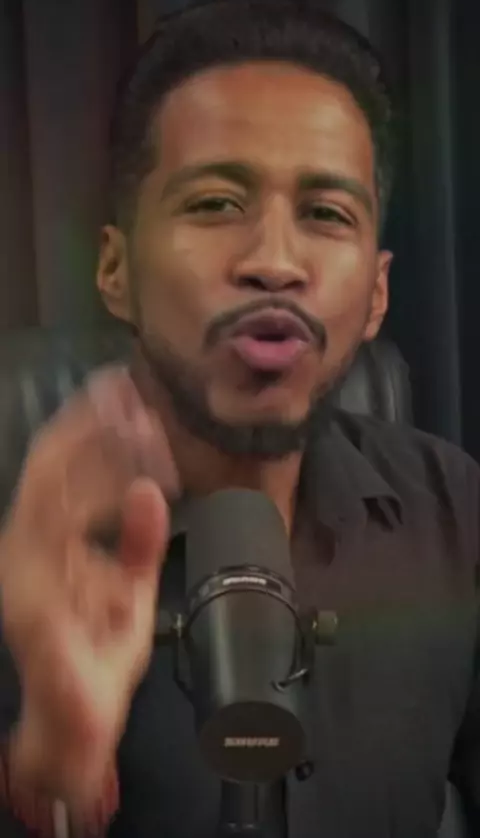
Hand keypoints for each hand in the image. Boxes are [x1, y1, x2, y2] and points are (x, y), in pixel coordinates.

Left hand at [0, 366, 178, 818]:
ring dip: (95, 432)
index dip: (89, 442)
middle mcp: (26, 543)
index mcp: (33, 563)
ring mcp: (37, 542)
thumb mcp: (117, 637)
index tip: (129, 410)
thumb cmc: (91, 682)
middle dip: (88, 422)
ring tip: (131, 397)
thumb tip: (148, 494)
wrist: (70, 712)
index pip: (55, 483)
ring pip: (59, 470)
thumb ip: (131, 566)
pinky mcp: (54, 545)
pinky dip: (103, 458)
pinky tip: (132, 440)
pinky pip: (75, 489)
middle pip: (51, 464)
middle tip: (129, 386)